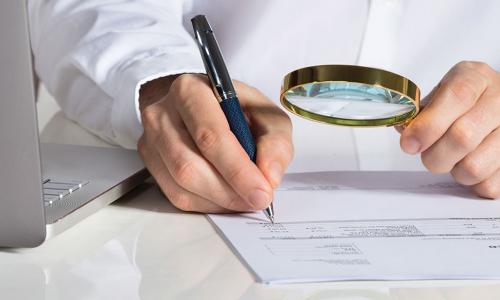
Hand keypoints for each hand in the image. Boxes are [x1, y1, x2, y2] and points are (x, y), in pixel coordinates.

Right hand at [137, 74, 292, 212]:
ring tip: (245, 199)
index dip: (237, 170)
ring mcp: (151, 140)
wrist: (201, 105)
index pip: (209, 136)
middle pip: (189, 165)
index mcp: (190, 91)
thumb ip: (275, 140)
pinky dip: (207, 204)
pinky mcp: (150, 163)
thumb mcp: (265, 113)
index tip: (262, 191)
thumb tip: (269, 176)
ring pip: (180, 184)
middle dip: (229, 191)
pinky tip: (226, 198)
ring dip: (219, 200)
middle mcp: (162, 114)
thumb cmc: (234, 108)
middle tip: (257, 200)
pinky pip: (176, 195)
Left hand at [400, 61, 499, 198]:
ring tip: (453, 160)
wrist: (496, 103)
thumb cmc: (463, 101)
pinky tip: (469, 166)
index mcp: (476, 78)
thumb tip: (405, 131)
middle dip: (434, 155)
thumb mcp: (441, 94)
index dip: (428, 125)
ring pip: (474, 166)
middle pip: (462, 137)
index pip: (457, 97)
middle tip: (428, 155)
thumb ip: (420, 112)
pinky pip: (488, 184)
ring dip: (454, 170)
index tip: (409, 143)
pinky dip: (472, 183)